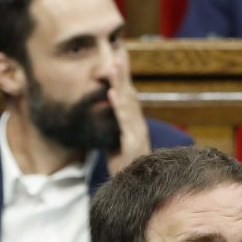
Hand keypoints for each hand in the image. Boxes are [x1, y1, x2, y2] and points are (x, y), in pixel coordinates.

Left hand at [103, 55, 150, 175]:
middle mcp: (137, 126)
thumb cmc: (124, 167)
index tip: (118, 57)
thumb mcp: (114, 142)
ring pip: (129, 105)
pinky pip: (125, 122)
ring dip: (121, 83)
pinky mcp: (132, 144)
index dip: (123, 77)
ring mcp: (137, 134)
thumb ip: (111, 126)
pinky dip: (119, 106)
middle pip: (130, 95)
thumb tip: (104, 110)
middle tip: (118, 51)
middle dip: (124, 73)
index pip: (128, 96)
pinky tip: (113, 93)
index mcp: (133, 124)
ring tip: (114, 66)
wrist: (132, 190)